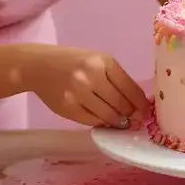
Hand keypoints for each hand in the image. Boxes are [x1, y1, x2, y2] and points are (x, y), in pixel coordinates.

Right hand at [27, 48, 148, 127]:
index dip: (141, 104)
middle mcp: (92, 76)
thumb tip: (136, 104)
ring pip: (108, 115)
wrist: (38, 66)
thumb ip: (115, 79)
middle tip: (135, 120)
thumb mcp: (96, 61)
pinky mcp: (68, 108)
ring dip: (117, 122)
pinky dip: (101, 124)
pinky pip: (92, 121)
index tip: (146, 112)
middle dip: (131, 115)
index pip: (130, 88)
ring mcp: (78, 93)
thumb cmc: (72, 62)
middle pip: (121, 104)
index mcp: (104, 61)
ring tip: (121, 122)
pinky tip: (104, 121)